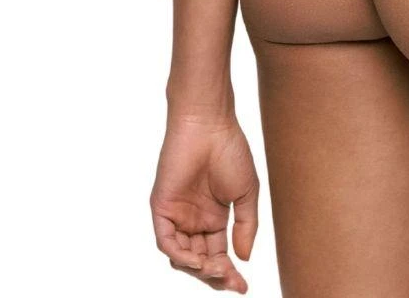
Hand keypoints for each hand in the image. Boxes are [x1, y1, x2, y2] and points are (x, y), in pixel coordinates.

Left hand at [150, 112, 260, 291]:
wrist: (210, 125)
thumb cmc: (230, 151)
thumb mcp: (246, 193)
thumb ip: (245, 226)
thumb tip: (243, 259)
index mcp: (214, 218)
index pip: (219, 254)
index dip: (229, 273)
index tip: (243, 287)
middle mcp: (193, 220)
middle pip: (200, 261)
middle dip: (215, 275)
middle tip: (231, 281)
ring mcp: (177, 216)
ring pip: (182, 257)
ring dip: (199, 269)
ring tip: (217, 268)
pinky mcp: (162, 209)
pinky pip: (166, 242)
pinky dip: (180, 255)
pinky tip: (197, 259)